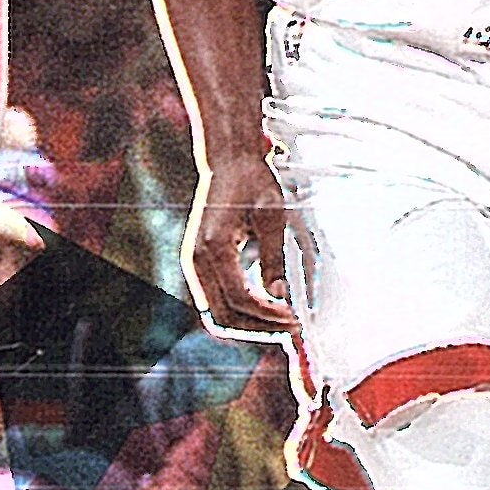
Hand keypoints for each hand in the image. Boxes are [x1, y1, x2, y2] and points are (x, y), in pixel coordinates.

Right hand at [187, 153, 297, 333]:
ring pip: (216, 314)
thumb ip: (273, 257)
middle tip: (292, 327)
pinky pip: (216, 301)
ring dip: (248, 325)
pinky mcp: (199, 265)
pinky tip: (266, 308)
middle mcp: (195, 261)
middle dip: (259, 327)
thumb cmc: (253, 182)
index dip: (268, 315)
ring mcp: (193, 264)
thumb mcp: (272, 216)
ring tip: (281, 322)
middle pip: (223, 316)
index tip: (295, 318)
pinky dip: (239, 312)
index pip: (239, 300)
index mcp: (213, 248)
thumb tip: (279, 296)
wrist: (229, 162)